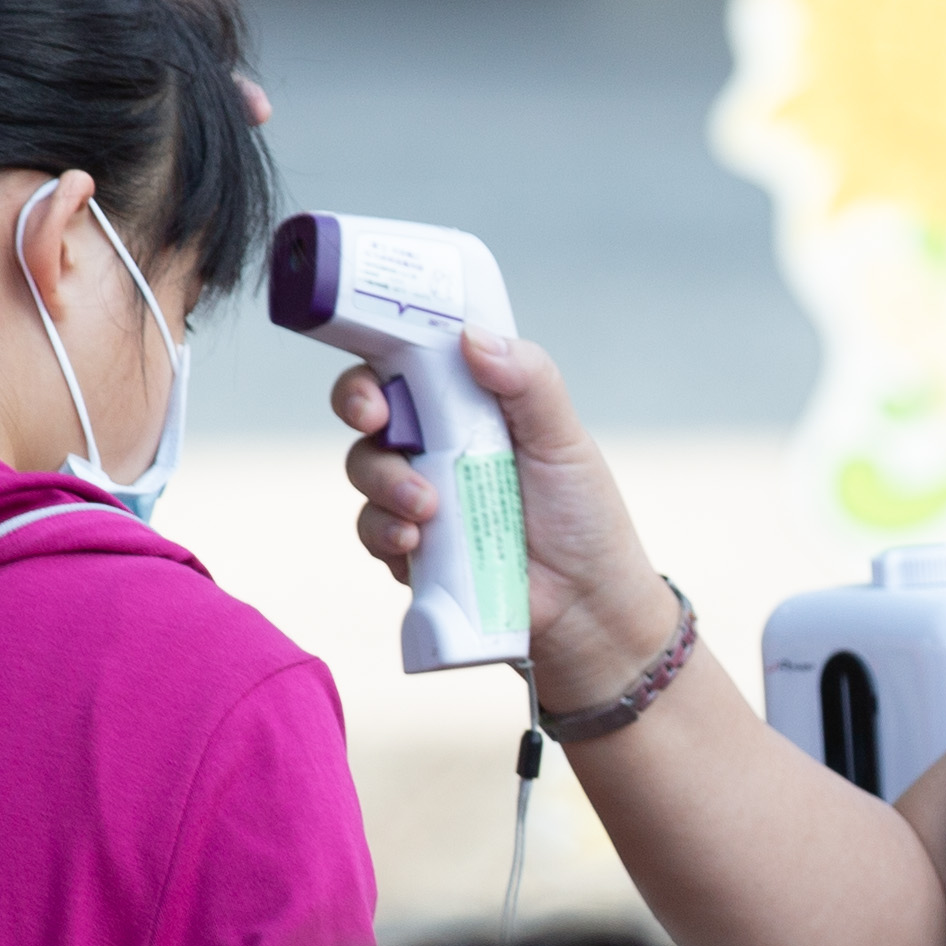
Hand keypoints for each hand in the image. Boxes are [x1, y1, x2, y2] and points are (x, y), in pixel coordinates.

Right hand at [332, 325, 676, 711]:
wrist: (585, 607)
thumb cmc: (582, 517)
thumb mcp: (564, 439)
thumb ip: (528, 381)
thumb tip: (471, 337)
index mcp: (470, 405)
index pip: (410, 363)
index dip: (384, 355)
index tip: (384, 369)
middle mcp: (436, 444)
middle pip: (370, 409)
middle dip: (360, 406)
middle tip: (377, 421)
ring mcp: (418, 496)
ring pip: (364, 469)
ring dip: (384, 481)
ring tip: (429, 507)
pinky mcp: (410, 548)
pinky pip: (372, 530)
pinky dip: (385, 532)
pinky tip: (415, 542)